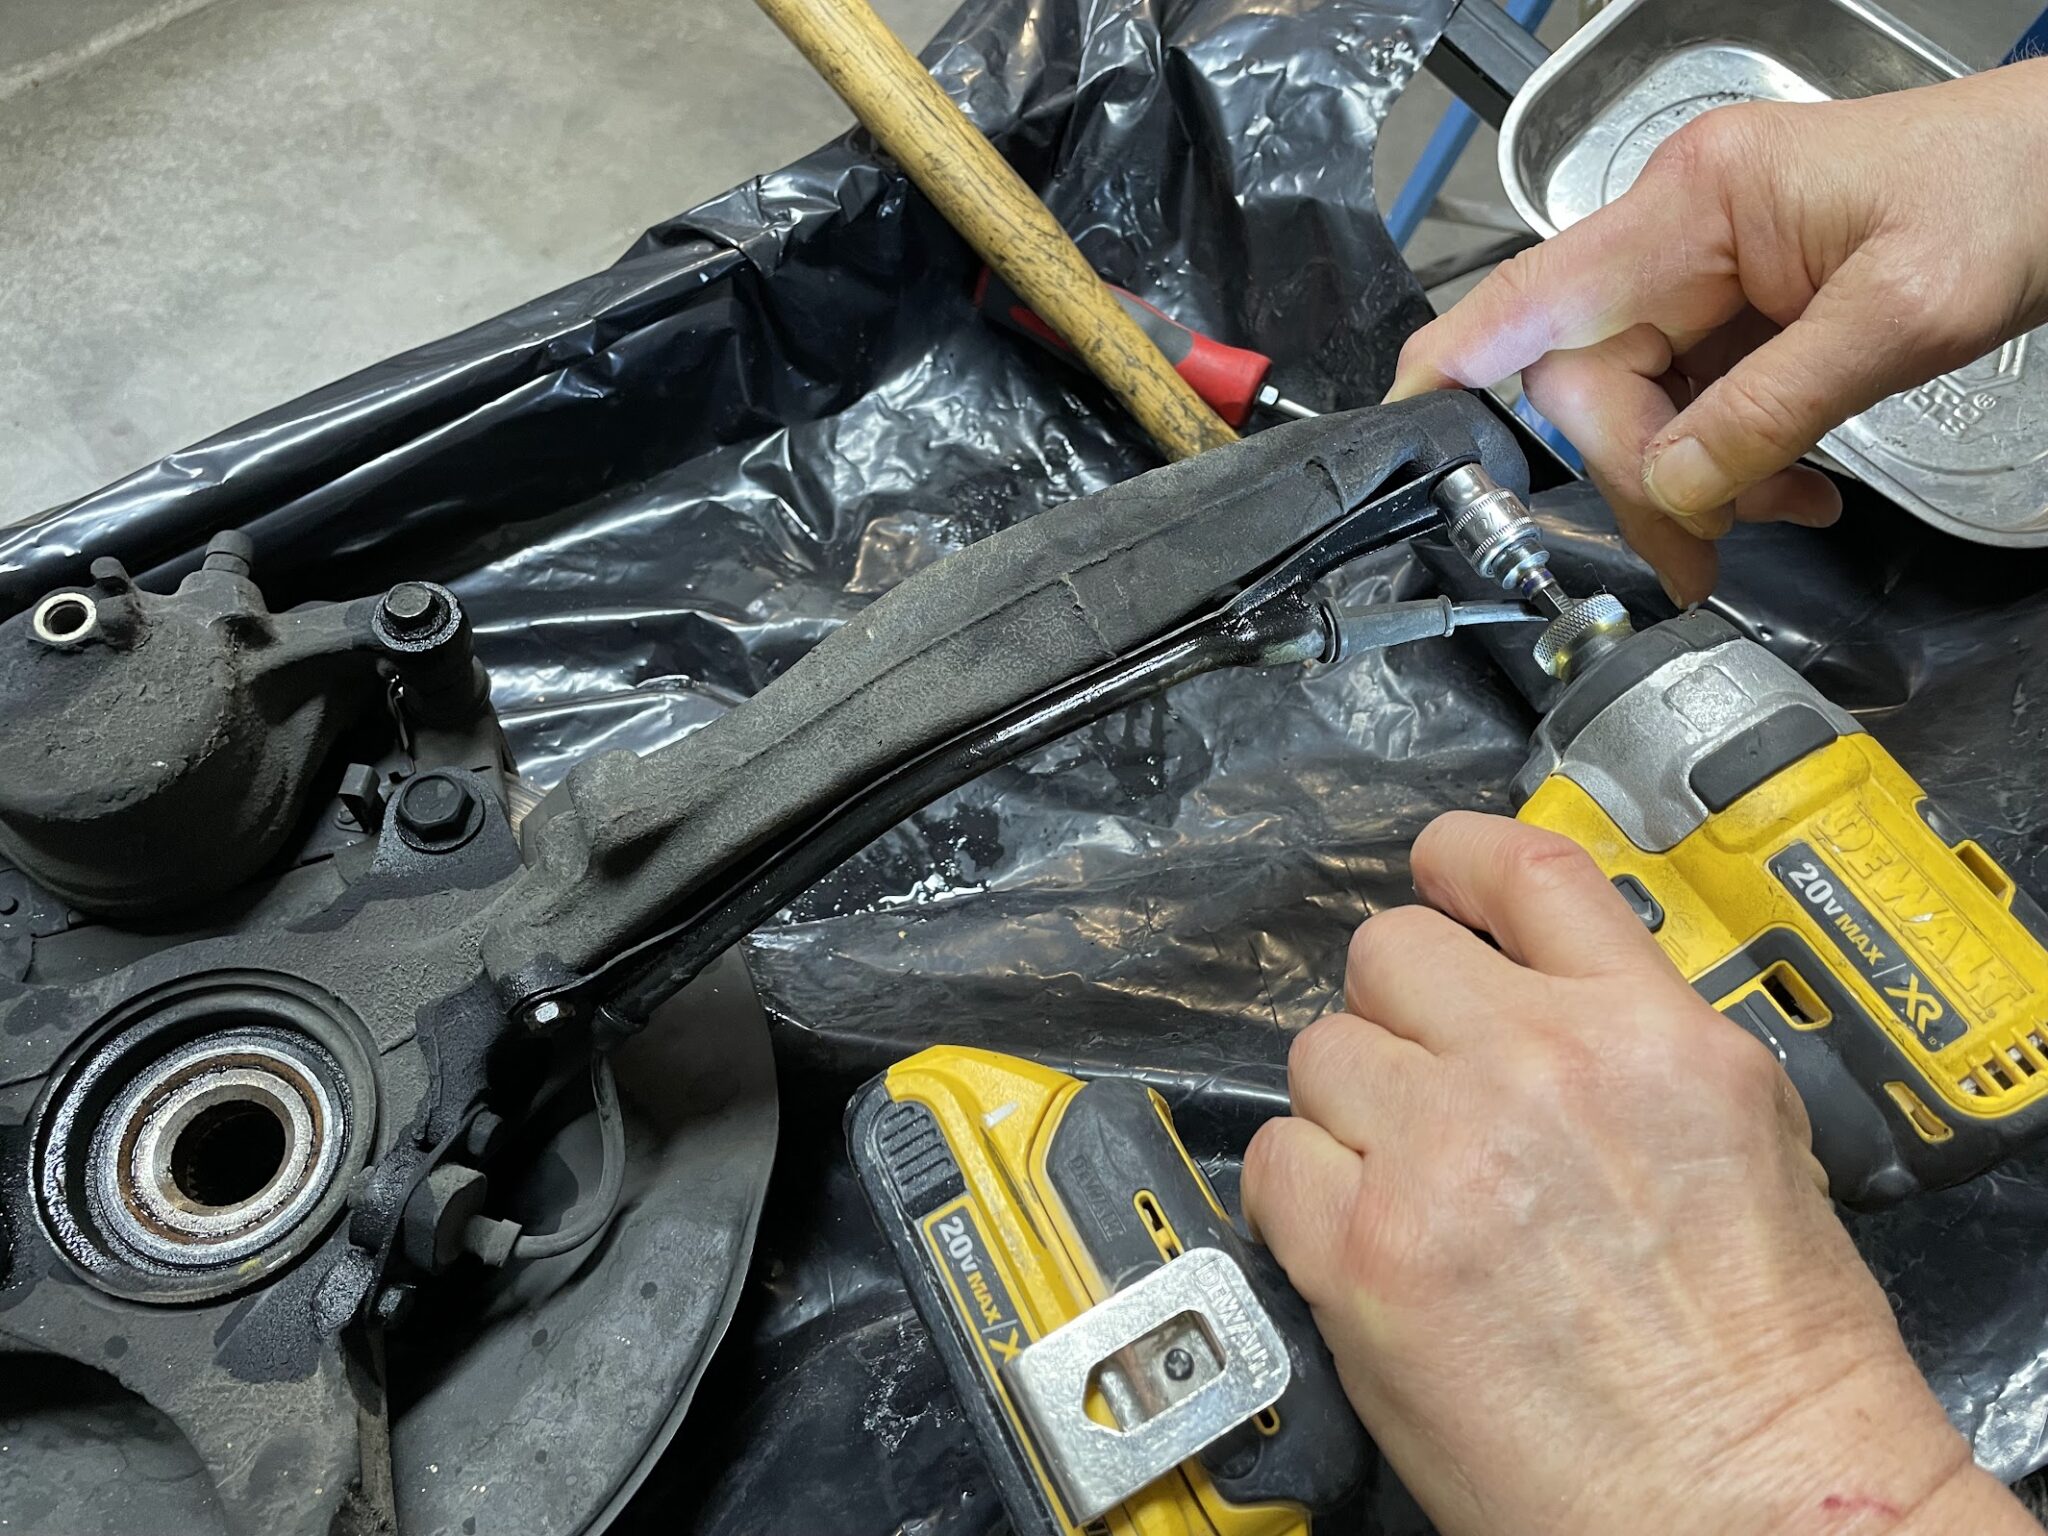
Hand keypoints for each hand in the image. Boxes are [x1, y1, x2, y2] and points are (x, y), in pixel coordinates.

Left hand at [1242, 812, 2037, 1535]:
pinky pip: (1272, 1157)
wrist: (1751, 1504)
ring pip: (1319, 1050)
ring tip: (1405, 1181)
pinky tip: (1357, 1238)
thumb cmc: (1771, 1361)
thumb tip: (1539, 997)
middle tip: (1424, 1083)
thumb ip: (1637, 1042)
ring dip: (1347, 1106)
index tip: (1433, 878)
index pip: (1522, 870)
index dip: (1455, 859)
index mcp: (1650, 1032)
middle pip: (1389, 953)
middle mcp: (1540, 1067)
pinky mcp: (1365, 1249)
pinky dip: (1298, 1192)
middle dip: (1396, 1011)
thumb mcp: (1754, 1141)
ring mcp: (1443, 1152)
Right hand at [1386, 61, 2047, 604]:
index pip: (1538, 298)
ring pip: (1638, 404)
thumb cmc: (2013, 196)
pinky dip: (1731, 461)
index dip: (1460, 368)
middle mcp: (1683, 231)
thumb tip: (1670, 492)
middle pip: (1589, 379)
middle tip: (1697, 559)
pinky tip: (1793, 489)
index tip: (1411, 433)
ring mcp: (1708, 267)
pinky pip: (1693, 400)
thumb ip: (1771, 412)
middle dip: (1638, 476)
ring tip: (1782, 518)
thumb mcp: (1905, 315)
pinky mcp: (1739, 303)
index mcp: (1699, 205)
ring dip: (1695, 479)